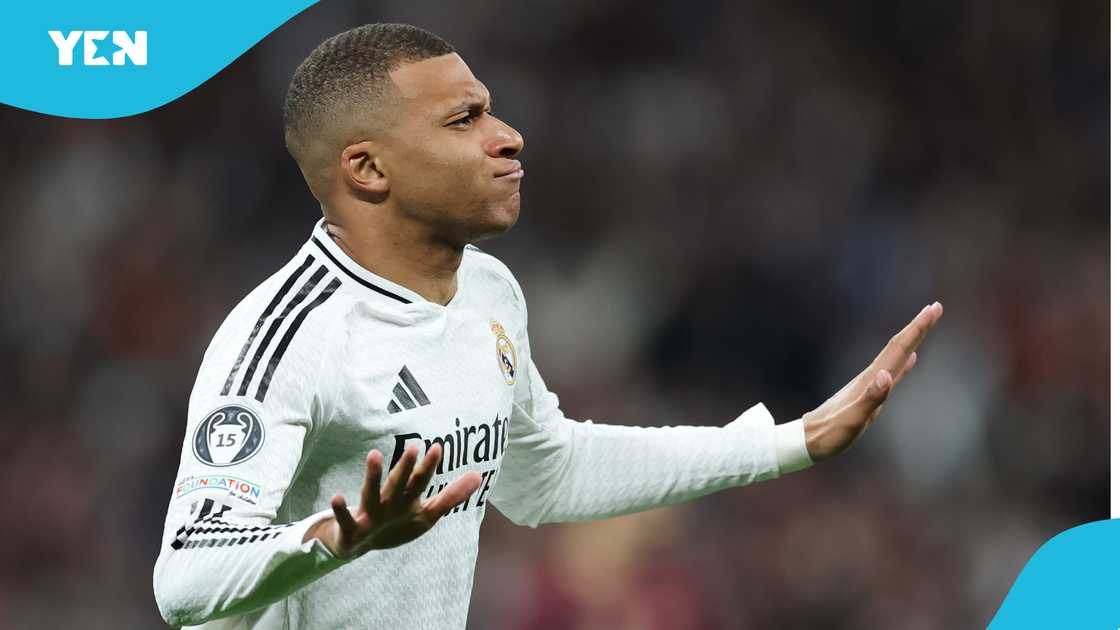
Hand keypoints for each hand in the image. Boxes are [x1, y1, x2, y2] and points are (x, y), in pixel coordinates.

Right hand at [304, 445, 481, 558]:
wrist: (358, 545)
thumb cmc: (395, 523)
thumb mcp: (427, 513)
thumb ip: (451, 495)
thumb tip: (479, 476)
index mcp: (406, 498)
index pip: (420, 481)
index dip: (428, 467)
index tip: (438, 447)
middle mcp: (388, 501)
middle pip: (399, 483)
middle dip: (406, 467)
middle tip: (415, 446)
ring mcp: (369, 513)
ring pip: (371, 493)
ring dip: (373, 476)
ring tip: (374, 455)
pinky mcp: (352, 529)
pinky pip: (346, 519)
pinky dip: (341, 509)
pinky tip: (336, 497)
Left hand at [802, 301, 943, 461]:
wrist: (808, 439)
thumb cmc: (830, 433)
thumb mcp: (852, 419)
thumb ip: (870, 398)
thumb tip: (886, 375)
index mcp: (871, 379)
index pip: (898, 348)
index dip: (917, 329)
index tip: (933, 308)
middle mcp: (871, 377)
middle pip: (898, 346)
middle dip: (918, 327)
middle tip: (936, 307)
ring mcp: (870, 384)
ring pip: (896, 355)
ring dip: (912, 339)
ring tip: (925, 325)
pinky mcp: (869, 393)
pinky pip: (893, 371)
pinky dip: (904, 362)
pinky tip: (911, 358)